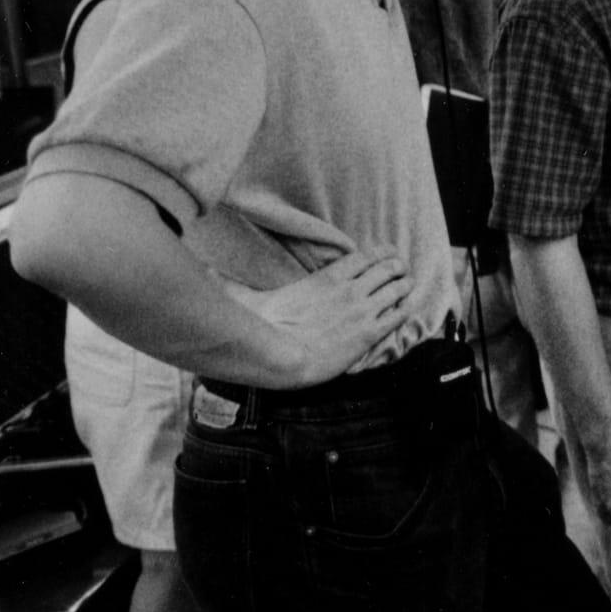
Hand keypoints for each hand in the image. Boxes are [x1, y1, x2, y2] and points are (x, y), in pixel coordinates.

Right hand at [229, 247, 414, 385]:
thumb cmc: (266, 329)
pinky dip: (406, 311)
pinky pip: (399, 316)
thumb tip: (202, 269)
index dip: (382, 253)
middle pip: (388, 267)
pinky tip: (407, 311)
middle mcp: (350, 289)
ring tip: (408, 287)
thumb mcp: (249, 298)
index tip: (389, 254)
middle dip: (398, 267)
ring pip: (398, 288)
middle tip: (402, 271)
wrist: (281, 358)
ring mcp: (362, 311)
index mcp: (328, 277)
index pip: (366, 255)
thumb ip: (231, 281)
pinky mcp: (369, 334)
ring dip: (405, 286)